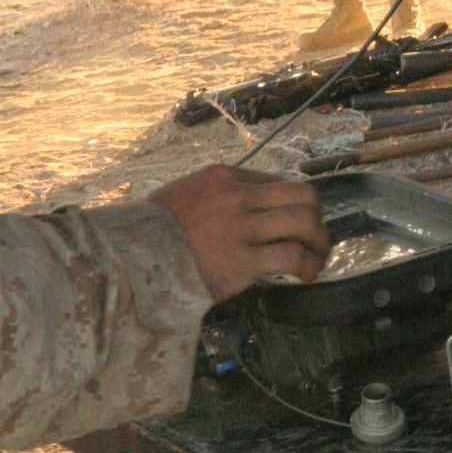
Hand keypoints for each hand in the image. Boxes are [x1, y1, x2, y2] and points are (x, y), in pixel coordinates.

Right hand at [149, 165, 329, 302]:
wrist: (131, 256)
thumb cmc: (150, 230)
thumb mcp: (182, 194)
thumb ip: (214, 195)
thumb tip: (242, 208)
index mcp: (223, 176)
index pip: (276, 182)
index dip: (293, 202)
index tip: (296, 219)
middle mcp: (237, 196)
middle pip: (302, 196)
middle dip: (316, 216)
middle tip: (316, 236)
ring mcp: (241, 228)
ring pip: (304, 224)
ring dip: (319, 242)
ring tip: (318, 257)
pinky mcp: (242, 262)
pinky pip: (292, 258)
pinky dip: (308, 267)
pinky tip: (307, 276)